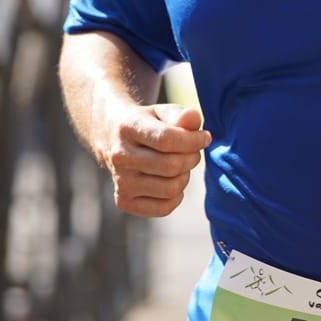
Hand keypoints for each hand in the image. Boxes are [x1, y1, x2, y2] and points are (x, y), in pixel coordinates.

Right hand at [94, 102, 210, 217]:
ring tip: (179, 165)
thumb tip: (193, 119)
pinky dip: (176, 197)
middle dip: (192, 158)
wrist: (115, 139)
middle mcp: (120, 156)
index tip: (205, 138)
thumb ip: (181, 115)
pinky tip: (170, 181)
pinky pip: (164, 208)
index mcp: (128, 128)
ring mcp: (120, 181)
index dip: (194, 140)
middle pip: (171, 166)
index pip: (167, 139)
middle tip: (193, 152)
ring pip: (171, 189)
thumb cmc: (148, 124)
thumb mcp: (163, 112)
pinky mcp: (123, 201)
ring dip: (184, 177)